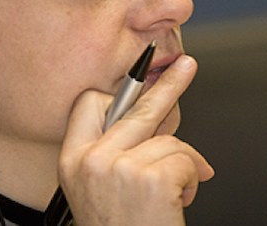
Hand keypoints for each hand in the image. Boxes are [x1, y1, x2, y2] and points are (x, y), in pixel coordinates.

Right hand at [58, 55, 213, 225]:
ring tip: (176, 191)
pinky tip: (180, 199)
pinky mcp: (149, 178)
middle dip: (167, 86)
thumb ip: (121, 149)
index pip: (89, 105)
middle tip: (186, 67)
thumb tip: (157, 114)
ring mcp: (118, 167)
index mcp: (73, 160)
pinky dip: (192, 177)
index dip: (116, 94)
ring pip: (168, 139)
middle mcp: (91, 160)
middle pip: (135, 107)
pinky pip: (185, 157)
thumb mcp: (106, 188)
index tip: (134, 82)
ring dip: (183, 163)